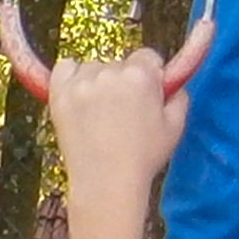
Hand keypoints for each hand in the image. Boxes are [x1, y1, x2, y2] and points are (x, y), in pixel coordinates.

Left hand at [45, 50, 187, 202]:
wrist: (106, 183)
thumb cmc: (144, 158)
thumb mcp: (176, 127)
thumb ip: (179, 96)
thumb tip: (172, 82)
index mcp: (142, 76)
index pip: (147, 56)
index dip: (149, 75)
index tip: (146, 94)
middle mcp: (111, 72)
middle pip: (119, 63)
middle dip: (123, 81)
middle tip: (122, 112)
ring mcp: (82, 82)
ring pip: (92, 68)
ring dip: (97, 82)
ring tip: (99, 113)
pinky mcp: (60, 94)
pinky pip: (64, 68)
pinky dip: (70, 77)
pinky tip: (78, 96)